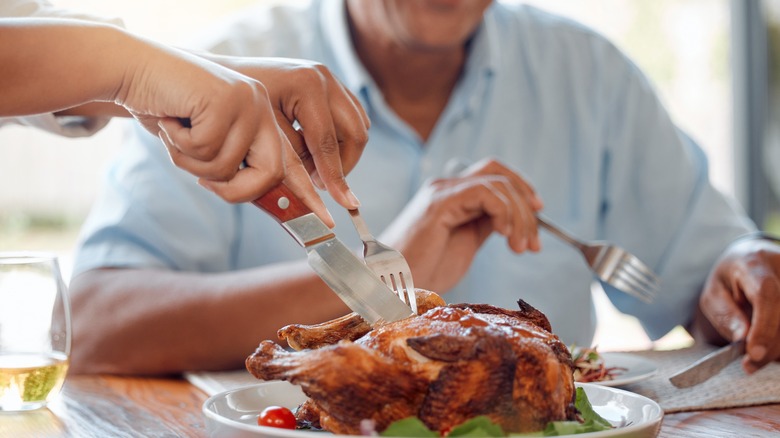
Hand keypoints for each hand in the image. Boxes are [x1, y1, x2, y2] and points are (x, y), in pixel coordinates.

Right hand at [116, 42, 333, 224]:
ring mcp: (248, 99)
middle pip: (271, 173)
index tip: (326, 222)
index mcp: (264, 119)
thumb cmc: (168, 112)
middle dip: (235, 190)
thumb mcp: (207, 147)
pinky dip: (179, 142)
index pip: (292, 163)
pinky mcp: (227, 97)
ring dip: (192, 161)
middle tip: (203, 182)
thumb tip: (260, 199)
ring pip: (229, 165)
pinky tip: (171, 119)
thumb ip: (234, 168)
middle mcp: (263, 107)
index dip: (307, 194)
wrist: (135, 71)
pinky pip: (206, 148)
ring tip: (178, 133)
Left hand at [217, 57, 369, 209]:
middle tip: (320, 184)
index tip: (344, 203)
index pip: (328, 141)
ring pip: (359, 125)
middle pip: (356, 132)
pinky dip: (340, 138)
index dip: (335, 176)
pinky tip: (314, 149)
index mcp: (306, 85)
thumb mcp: (263, 136)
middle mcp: (323, 77)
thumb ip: (291, 163)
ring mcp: (328, 77)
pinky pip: (351, 116)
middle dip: (344, 165)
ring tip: (314, 167)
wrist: (222, 79)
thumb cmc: (235, 107)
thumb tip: (314, 194)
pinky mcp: (329, 83)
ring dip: (343, 152)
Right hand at [379, 158, 542, 291]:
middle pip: (499, 171)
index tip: (539, 217)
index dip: (522, 189)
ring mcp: (442, 192)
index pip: (494, 174)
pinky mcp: (440, 203)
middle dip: (526, 202)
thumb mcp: (464, 245)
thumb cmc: (422, 272)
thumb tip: (514, 220)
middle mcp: (446, 188)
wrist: (392, 287)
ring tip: (520, 248)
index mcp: (452, 197)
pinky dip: (504, 213)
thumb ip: (484, 225)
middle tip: (534, 242)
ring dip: (519, 216)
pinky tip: (504, 237)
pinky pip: (485, 193)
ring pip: (498, 182)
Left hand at [699, 237, 779, 372]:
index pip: (766, 294)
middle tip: (750, 365)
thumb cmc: (729, 280)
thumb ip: (725, 314)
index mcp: (753, 264)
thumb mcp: (714, 294)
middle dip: (769, 346)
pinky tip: (770, 347)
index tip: (753, 352)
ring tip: (757, 357)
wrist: (752, 259)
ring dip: (778, 348)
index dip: (763, 326)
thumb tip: (742, 339)